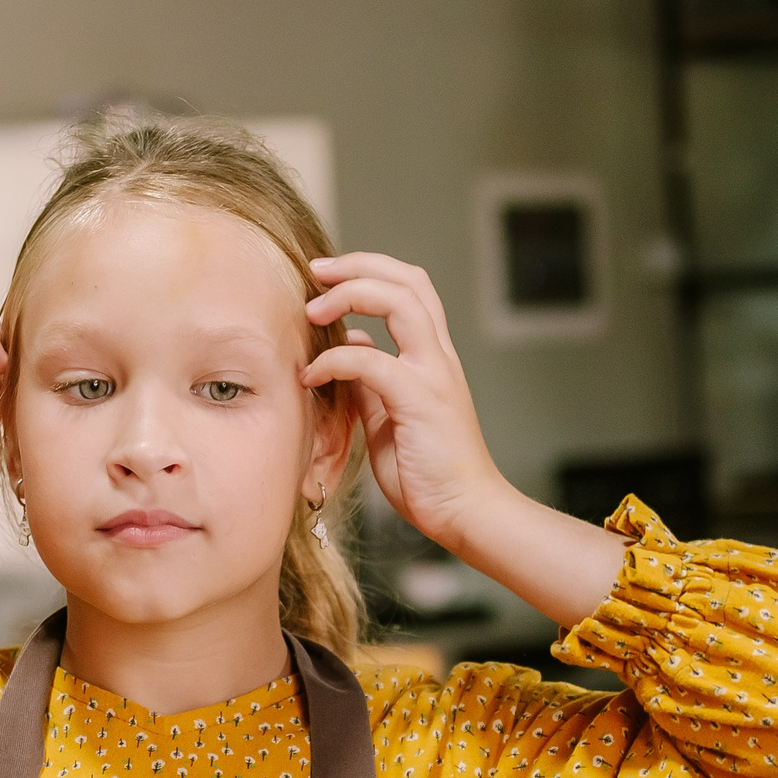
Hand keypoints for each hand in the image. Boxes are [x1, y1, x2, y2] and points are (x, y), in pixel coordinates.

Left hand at [301, 253, 506, 552]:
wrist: (465, 511)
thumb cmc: (427, 473)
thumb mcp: (388, 418)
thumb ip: (371, 380)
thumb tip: (350, 344)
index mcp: (433, 359)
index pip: (410, 289)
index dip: (369, 271)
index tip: (327, 278)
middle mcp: (438, 358)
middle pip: (408, 280)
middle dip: (358, 266)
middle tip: (315, 273)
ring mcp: (434, 375)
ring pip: (401, 301)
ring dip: (351, 295)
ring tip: (313, 311)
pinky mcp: (421, 400)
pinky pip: (372, 360)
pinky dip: (336, 359)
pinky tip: (312, 375)